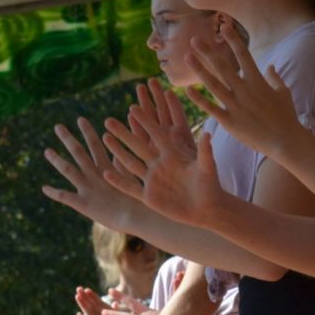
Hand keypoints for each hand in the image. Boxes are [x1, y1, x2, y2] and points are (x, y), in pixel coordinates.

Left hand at [43, 118, 139, 227]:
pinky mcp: (82, 204)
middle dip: (68, 138)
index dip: (88, 132)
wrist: (137, 217)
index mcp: (107, 168)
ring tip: (46, 151)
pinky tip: (44, 188)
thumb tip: (118, 155)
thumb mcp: (133, 179)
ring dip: (56, 160)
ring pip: (68, 170)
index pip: (96, 145)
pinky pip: (64, 196)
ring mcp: (87, 188)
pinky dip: (53, 192)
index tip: (81, 119)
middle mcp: (95, 175)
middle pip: (79, 152)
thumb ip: (122, 167)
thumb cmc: (140, 200)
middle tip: (58, 126)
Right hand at [101, 81, 226, 225]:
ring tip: (104, 137)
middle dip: (124, 132)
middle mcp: (159, 164)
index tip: (133, 106)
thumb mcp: (207, 167)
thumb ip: (204, 152)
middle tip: (108, 120)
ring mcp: (152, 179)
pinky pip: (130, 187)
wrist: (207, 208)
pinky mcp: (149, 196)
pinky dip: (118, 180)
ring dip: (117, 151)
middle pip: (138, 144)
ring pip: (130, 162)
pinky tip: (105, 173)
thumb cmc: (210, 185)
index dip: (146, 121)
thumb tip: (208, 134)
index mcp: (172, 154)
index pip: (156, 133)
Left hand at [176, 23, 305, 158]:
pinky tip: (187, 90)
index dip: (233, 39)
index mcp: (258, 81)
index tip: (224, 27)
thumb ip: (275, 78)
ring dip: (199, 70)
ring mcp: (235, 105)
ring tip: (187, 57)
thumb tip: (270, 66)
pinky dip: (198, 99)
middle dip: (208, 51)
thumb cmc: (287, 116)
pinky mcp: (229, 121)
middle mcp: (244, 90)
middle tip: (194, 39)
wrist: (285, 141)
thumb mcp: (284, 93)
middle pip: (222, 66)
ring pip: (213, 84)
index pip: (243, 55)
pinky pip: (211, 108)